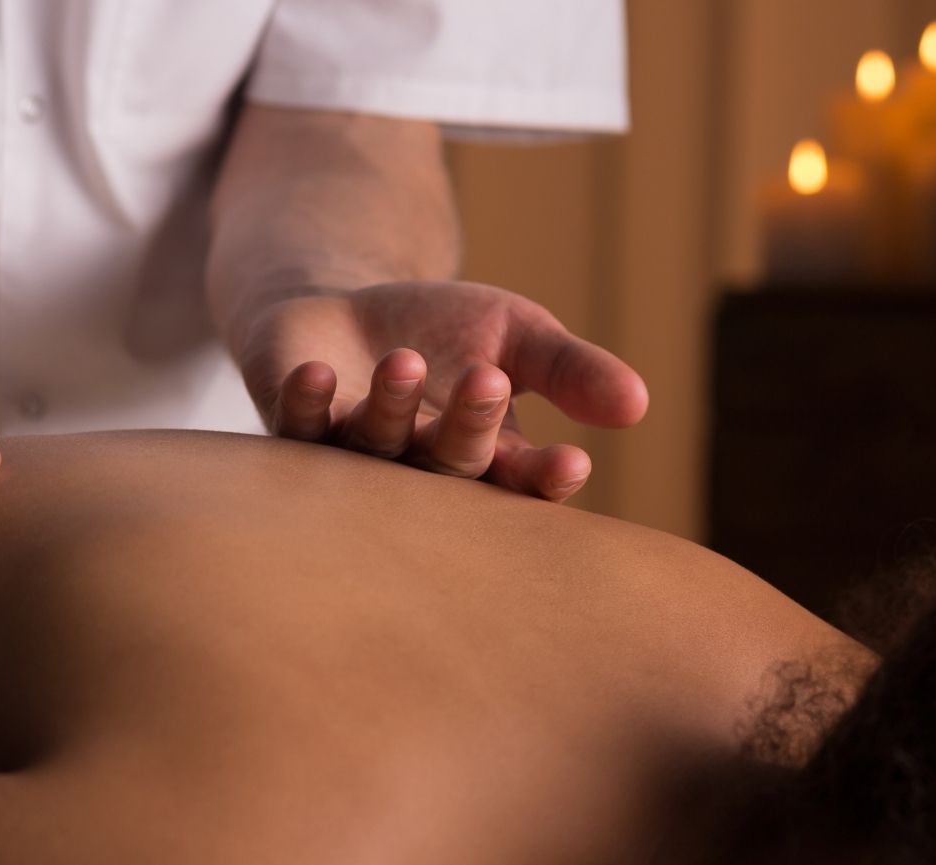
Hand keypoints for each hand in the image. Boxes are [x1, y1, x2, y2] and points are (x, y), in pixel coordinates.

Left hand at [235, 282, 647, 499]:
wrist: (348, 310)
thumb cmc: (443, 333)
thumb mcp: (517, 336)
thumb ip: (571, 370)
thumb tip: (639, 404)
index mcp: (481, 457)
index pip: (518, 483)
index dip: (541, 480)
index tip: (571, 464)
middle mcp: (416, 469)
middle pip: (447, 467)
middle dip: (468, 427)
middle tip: (490, 382)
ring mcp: (352, 454)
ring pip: (374, 447)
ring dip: (392, 406)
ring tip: (406, 361)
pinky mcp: (296, 427)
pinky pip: (299, 426)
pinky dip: (308, 401)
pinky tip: (317, 374)